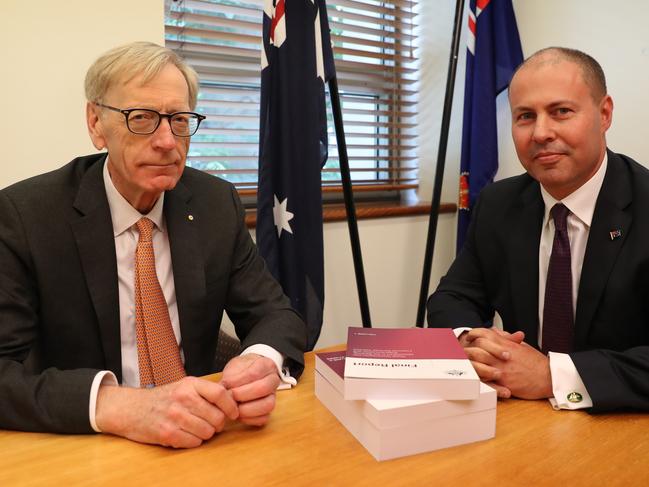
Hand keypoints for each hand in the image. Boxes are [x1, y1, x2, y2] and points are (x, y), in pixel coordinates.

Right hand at [95, 376, 238, 447]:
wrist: (132, 409)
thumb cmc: (162, 398)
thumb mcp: (184, 385)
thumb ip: (205, 390)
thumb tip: (232, 398)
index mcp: (190, 384)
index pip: (220, 394)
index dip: (231, 406)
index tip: (234, 413)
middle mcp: (183, 398)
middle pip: (217, 417)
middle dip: (218, 424)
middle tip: (211, 423)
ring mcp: (175, 416)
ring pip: (207, 432)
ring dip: (206, 433)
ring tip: (197, 428)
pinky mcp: (167, 433)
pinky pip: (194, 442)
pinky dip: (194, 441)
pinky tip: (186, 434)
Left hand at [221, 354, 280, 426]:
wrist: (249, 373)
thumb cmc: (242, 370)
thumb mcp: (235, 366)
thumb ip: (231, 377)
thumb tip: (223, 389)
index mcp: (266, 365)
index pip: (254, 373)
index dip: (238, 381)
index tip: (226, 384)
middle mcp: (273, 380)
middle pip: (263, 388)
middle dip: (243, 395)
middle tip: (231, 396)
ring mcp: (273, 396)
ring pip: (267, 405)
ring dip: (247, 409)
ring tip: (234, 407)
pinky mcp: (269, 410)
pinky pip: (264, 418)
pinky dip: (250, 419)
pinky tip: (239, 414)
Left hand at [462, 328, 551, 399]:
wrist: (549, 377)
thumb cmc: (536, 362)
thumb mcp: (521, 346)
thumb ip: (506, 337)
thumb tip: (494, 330)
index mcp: (506, 345)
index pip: (484, 334)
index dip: (473, 334)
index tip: (470, 337)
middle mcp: (501, 355)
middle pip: (477, 347)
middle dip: (467, 349)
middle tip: (462, 351)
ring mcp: (501, 369)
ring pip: (478, 363)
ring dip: (469, 364)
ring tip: (464, 365)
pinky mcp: (503, 382)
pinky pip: (485, 380)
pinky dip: (478, 378)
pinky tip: (473, 378)